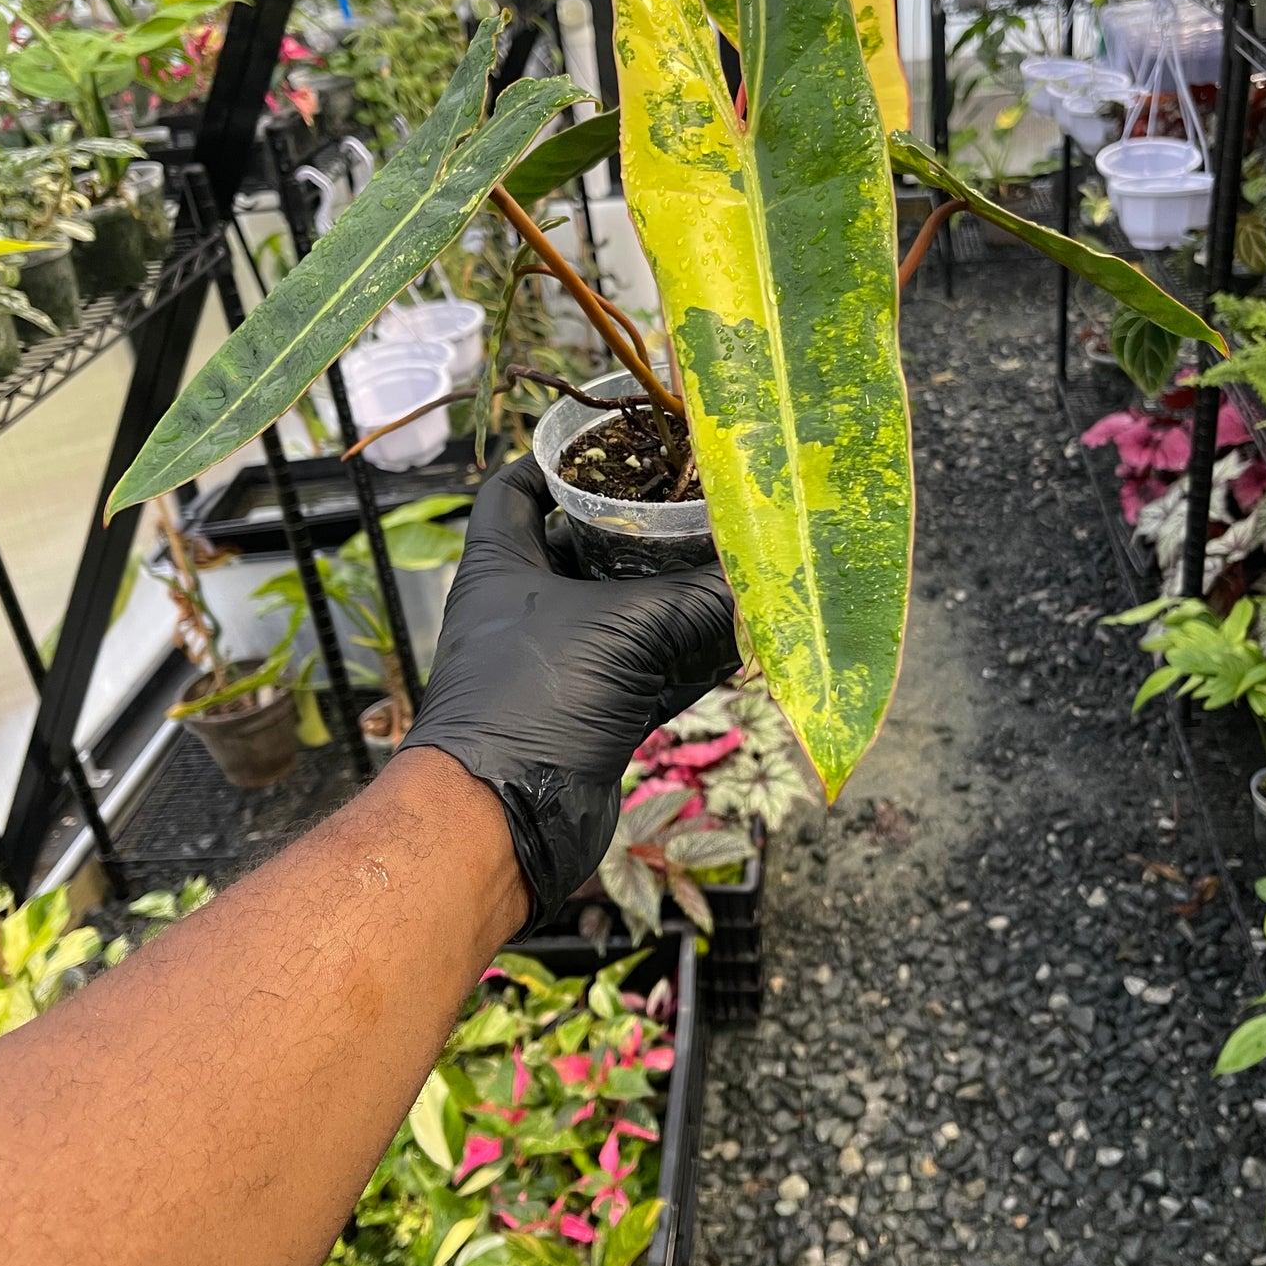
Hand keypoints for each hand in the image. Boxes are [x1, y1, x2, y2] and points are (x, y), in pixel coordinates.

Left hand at [400, 454, 738, 925]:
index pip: (516, 489)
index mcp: (502, 565)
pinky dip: (691, 660)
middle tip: (699, 507)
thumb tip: (763, 578)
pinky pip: (650, 672)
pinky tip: (741, 643)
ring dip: (675, 599)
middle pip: (584, 550)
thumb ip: (694, 601)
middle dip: (640, 531)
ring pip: (625, 615)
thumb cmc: (534, 700)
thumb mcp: (622, 631)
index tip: (615, 446)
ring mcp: (559, 665)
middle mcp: (526, 609)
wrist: (502, 818)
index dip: (556, 461)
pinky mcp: (591, 716)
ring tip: (734, 567)